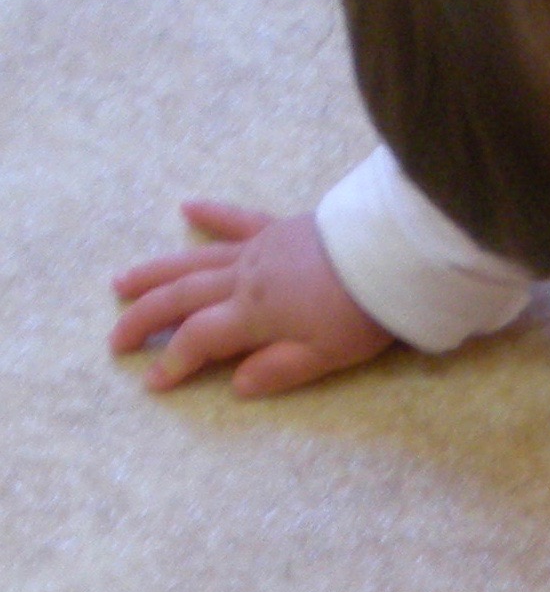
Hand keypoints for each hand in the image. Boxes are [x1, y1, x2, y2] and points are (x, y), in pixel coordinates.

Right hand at [109, 202, 394, 395]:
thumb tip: (235, 384)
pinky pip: (238, 219)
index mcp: (254, 314)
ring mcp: (259, 249)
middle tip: (115, 338)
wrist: (392, 256)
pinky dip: (212, 214)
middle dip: (145, 319)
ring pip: (195, 260)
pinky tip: (187, 208)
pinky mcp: (280, 229)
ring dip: (156, 272)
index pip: (199, 339)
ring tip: (122, 283)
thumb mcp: (326, 356)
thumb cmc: (364, 314)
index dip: (173, 361)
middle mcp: (245, 278)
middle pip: (182, 297)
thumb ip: (278, 369)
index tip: (151, 381)